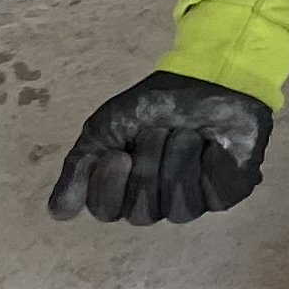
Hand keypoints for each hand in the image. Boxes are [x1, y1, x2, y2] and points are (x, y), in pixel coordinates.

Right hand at [48, 71, 274, 224]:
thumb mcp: (106, 127)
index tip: (118, 154)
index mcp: (126, 190)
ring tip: (188, 132)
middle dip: (148, 164)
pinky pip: (214, 195)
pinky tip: (213, 144)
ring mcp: (196, 199)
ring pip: (179, 207)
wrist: (207, 76)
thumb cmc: (154, 103)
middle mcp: (159, 201)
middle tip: (158, 133)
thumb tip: (58, 212)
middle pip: (143, 211)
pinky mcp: (230, 191)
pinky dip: (210, 162)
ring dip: (179, 158)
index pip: (107, 211)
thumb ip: (80, 167)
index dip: (109, 185)